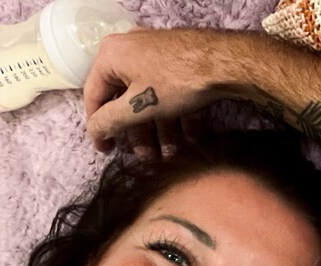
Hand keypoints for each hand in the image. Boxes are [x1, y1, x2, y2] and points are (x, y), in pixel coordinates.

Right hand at [83, 28, 231, 154]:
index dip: (99, 127)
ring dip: (161, 131)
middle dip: (139, 134)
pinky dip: (179, 118)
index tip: (106, 151)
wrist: (226, 62)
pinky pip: (173, 95)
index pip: (95, 95)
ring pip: (153, 101)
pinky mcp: (183, 67)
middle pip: (127, 101)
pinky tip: (190, 140)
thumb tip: (94, 131)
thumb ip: (111, 121)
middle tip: (146, 158)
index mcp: (112, 56)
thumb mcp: (139, 106)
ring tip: (170, 156)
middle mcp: (132, 52)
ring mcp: (159, 58)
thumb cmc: (176, 81)